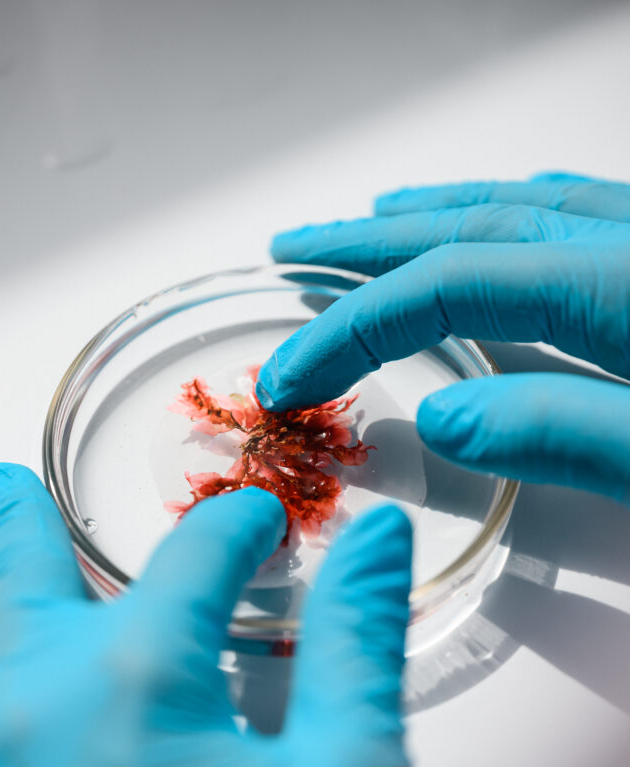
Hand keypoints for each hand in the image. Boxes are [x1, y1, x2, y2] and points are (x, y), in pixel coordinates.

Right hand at [256, 172, 629, 503]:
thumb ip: (566, 435)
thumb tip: (444, 423)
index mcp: (619, 286)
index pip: (448, 287)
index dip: (354, 327)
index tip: (291, 377)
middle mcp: (629, 245)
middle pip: (469, 231)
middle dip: (366, 246)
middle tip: (293, 253)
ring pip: (522, 210)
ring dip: (434, 216)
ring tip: (374, 222)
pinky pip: (580, 211)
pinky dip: (519, 212)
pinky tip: (508, 213)